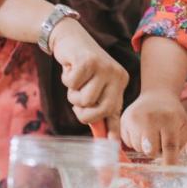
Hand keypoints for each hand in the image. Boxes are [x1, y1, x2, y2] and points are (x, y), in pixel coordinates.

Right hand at [48, 18, 128, 136]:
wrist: (69, 38)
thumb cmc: (80, 68)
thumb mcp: (92, 89)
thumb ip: (99, 111)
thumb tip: (105, 139)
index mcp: (121, 83)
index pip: (116, 111)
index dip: (112, 132)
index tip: (111, 149)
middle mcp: (117, 75)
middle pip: (101, 110)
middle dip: (83, 112)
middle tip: (76, 101)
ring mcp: (104, 67)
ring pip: (85, 99)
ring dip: (72, 93)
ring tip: (75, 80)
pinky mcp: (88, 61)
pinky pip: (72, 84)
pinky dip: (66, 79)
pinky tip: (70, 68)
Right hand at [120, 90, 186, 162]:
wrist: (157, 96)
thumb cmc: (173, 115)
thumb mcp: (184, 127)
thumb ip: (181, 145)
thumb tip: (171, 167)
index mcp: (169, 119)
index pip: (169, 146)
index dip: (169, 162)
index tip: (169, 174)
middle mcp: (150, 118)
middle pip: (150, 150)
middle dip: (156, 151)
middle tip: (160, 142)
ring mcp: (134, 118)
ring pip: (138, 148)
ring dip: (146, 147)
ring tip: (151, 134)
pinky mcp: (124, 120)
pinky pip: (128, 143)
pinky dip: (136, 141)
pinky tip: (142, 131)